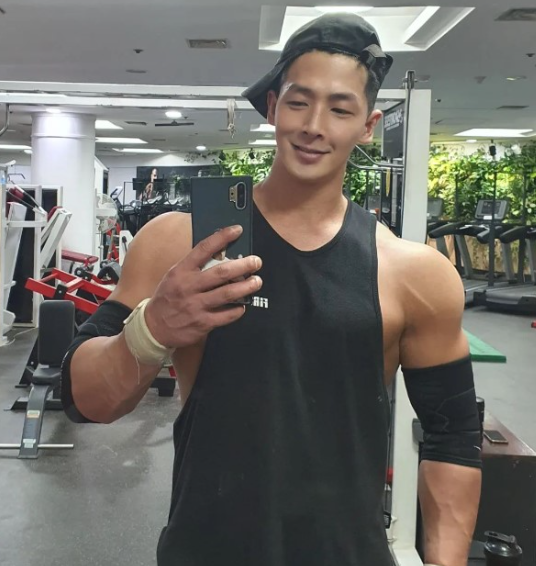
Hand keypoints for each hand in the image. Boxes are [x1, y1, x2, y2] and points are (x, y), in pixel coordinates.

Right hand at [144, 225, 261, 347]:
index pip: (203, 249)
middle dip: (243, 265)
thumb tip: (222, 256)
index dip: (222, 237)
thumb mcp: (175, 276)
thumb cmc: (168, 298)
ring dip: (246, 287)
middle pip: (221, 272)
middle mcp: (189, 287)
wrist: (154, 327)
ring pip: (227, 293)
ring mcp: (196, 306)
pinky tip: (243, 305)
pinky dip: (238, 309)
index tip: (236, 230)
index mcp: (181, 271)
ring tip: (256, 282)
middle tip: (256, 262)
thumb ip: (194, 267)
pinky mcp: (202, 323)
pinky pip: (226, 315)